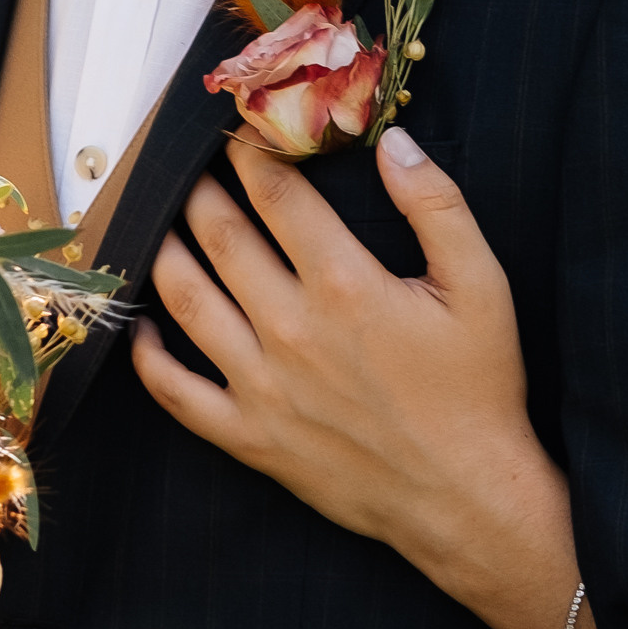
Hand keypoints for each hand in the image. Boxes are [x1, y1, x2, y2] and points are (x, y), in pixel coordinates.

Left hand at [134, 129, 590, 628]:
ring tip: (160, 224)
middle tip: (188, 167)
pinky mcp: (249, 437)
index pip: (275, 194)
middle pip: (220, 236)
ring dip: (164, 251)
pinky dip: (149, 355)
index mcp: (344, 283)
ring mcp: (262, 385)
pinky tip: (145, 324)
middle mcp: (291, 328)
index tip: (238, 130)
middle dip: (199, 191)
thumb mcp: (482, 285)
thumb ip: (437, 204)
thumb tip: (391, 141)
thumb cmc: (478, 388)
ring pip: (186, 300)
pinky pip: (176, 392)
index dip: (249, 152)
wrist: (467, 498)